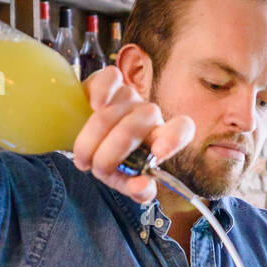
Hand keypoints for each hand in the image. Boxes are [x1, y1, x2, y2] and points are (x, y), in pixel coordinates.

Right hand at [73, 66, 194, 202]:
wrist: (87, 144)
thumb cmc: (113, 163)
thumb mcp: (126, 182)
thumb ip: (138, 190)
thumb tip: (142, 186)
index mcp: (162, 138)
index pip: (182, 129)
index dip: (173, 138)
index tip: (158, 153)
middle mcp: (149, 115)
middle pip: (142, 121)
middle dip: (114, 151)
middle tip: (98, 170)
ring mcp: (130, 96)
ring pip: (115, 111)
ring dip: (94, 139)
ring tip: (83, 160)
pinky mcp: (109, 81)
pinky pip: (110, 77)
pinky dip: (101, 91)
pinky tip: (93, 106)